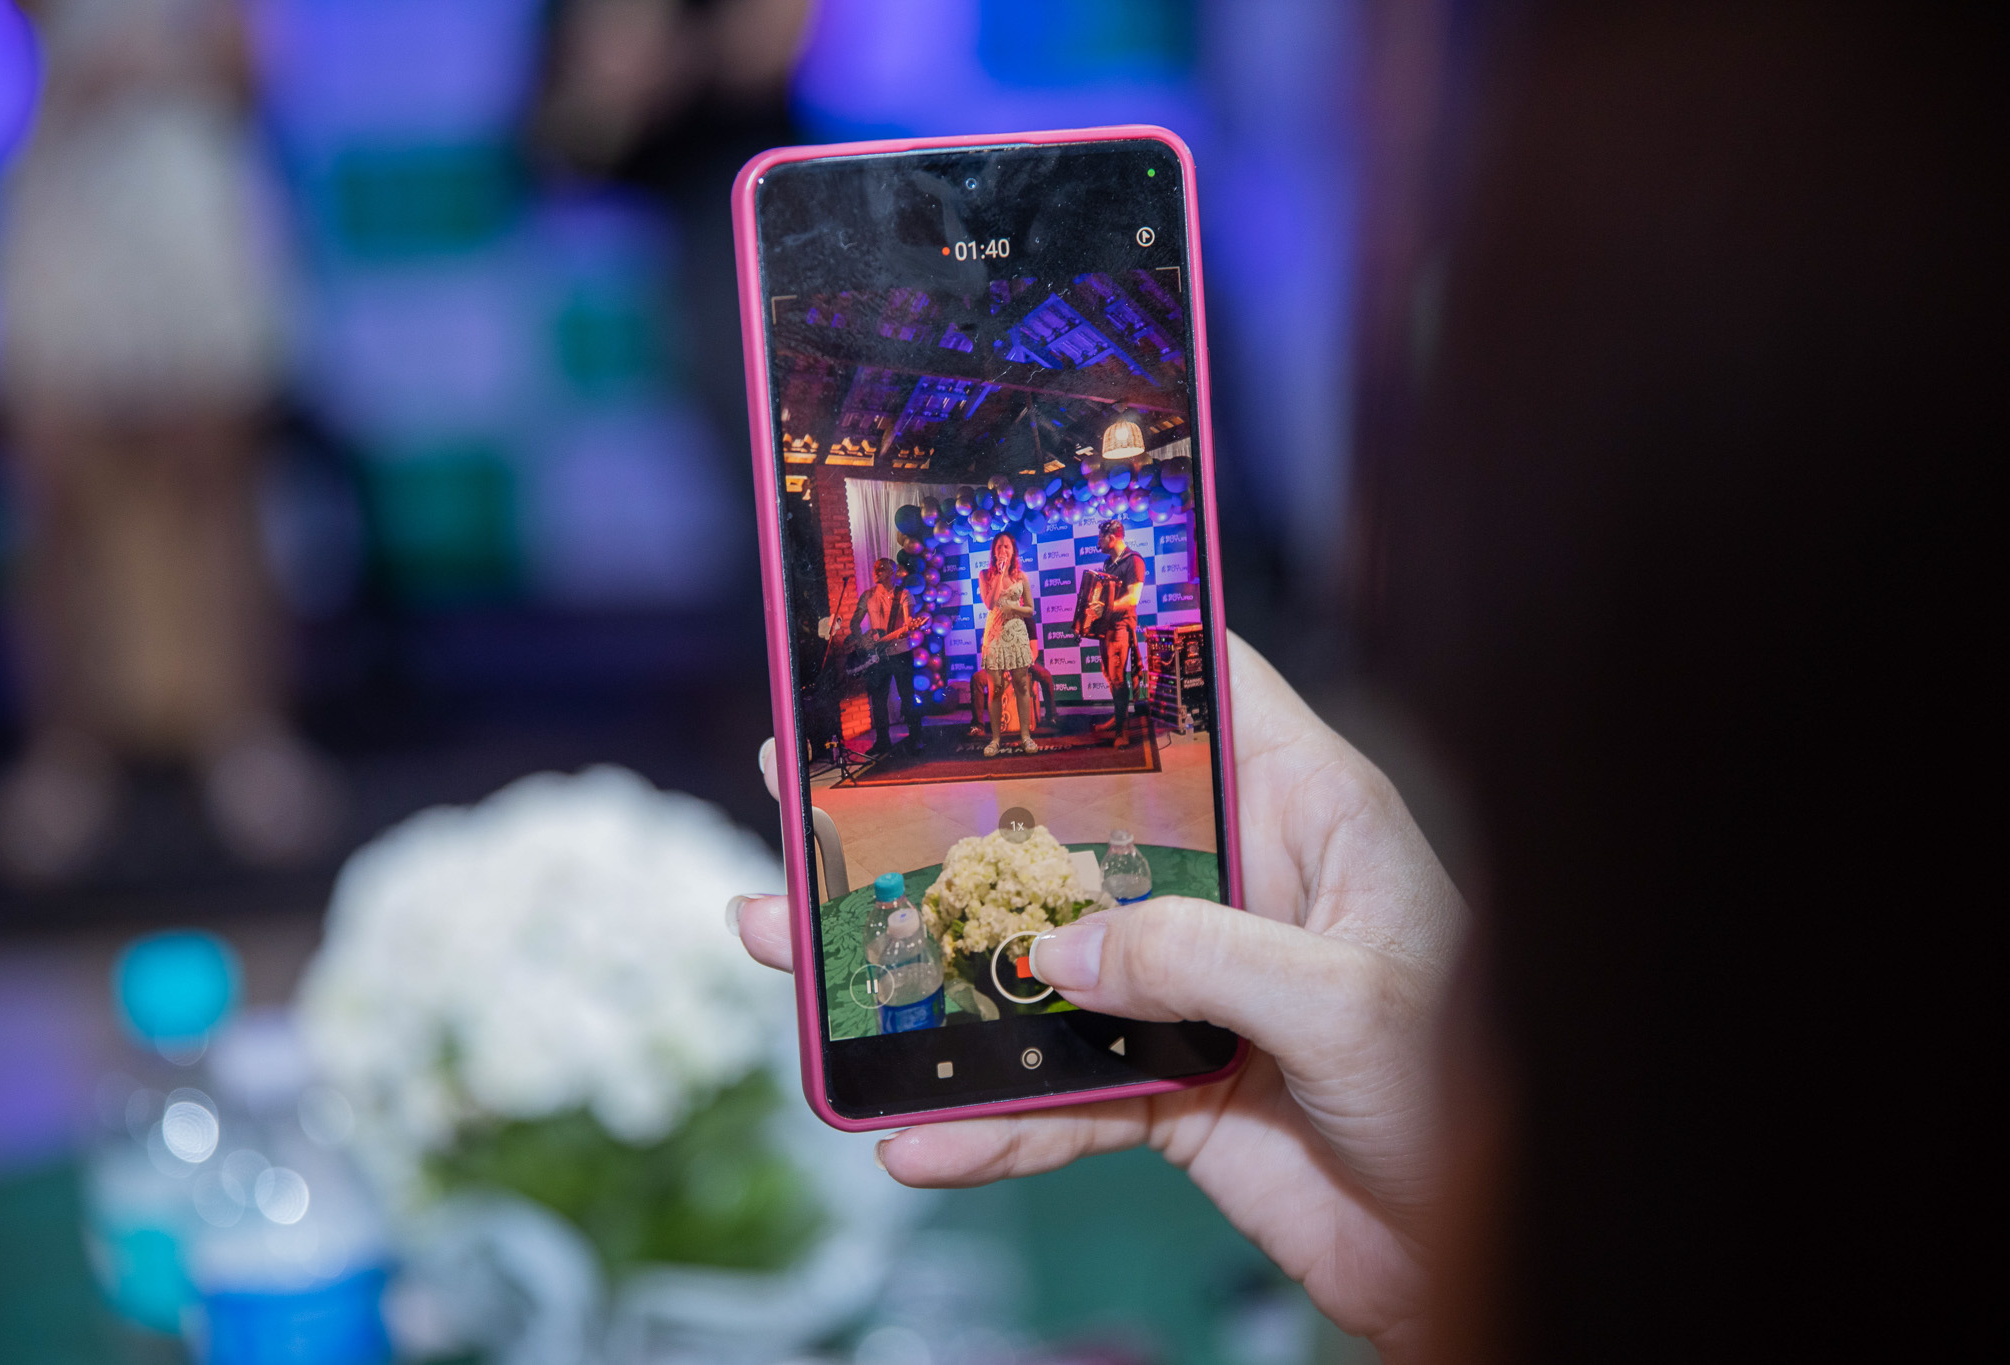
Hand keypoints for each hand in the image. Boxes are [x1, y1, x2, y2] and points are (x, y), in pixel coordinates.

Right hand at [733, 634, 1464, 1357]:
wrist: (1480, 1258)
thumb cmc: (1477, 1099)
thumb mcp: (1352, 1003)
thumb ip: (1202, 957)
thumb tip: (1060, 952)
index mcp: (1303, 814)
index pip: (1199, 692)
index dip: (1101, 651)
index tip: (981, 628)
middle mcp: (1233, 884)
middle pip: (1069, 827)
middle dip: (946, 814)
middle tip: (818, 788)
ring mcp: (1187, 986)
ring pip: (1031, 961)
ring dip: (920, 968)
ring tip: (792, 954)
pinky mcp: (1166, 1086)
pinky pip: (1054, 1093)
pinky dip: (986, 1120)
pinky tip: (915, 1138)